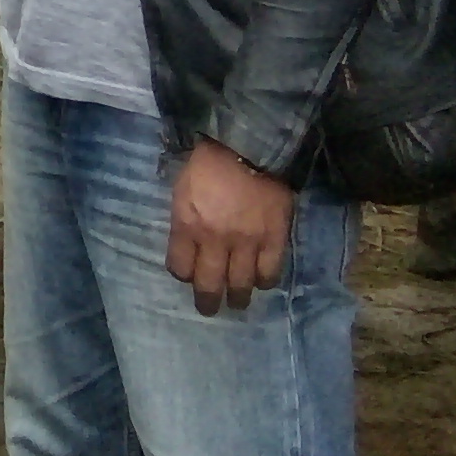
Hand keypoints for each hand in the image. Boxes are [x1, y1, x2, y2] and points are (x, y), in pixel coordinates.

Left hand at [166, 139, 294, 314]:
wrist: (250, 146)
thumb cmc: (208, 163)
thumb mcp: (181, 189)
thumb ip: (184, 219)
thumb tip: (186, 242)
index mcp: (187, 225)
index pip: (180, 267)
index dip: (183, 274)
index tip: (188, 274)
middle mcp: (215, 240)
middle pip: (209, 284)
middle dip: (208, 302)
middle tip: (209, 308)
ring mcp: (247, 242)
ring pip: (241, 285)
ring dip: (238, 297)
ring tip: (237, 302)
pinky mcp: (274, 239)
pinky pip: (270, 272)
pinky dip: (265, 281)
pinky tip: (261, 281)